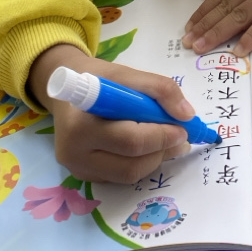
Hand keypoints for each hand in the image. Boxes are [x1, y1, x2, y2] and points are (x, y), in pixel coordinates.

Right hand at [29, 44, 193, 183]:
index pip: (130, 140)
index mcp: (82, 124)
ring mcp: (78, 169)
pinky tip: (148, 146)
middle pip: (131, 164)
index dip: (161, 136)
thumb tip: (186, 115)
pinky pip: (120, 177)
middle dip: (162, 150)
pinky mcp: (83, 177)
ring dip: (155, 159)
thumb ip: (160, 88)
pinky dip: (141, 163)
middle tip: (181, 137)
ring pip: (129, 175)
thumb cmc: (97, 79)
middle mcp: (74, 152)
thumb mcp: (127, 73)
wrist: (65, 90)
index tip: (183, 127)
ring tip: (168, 141)